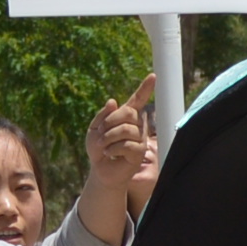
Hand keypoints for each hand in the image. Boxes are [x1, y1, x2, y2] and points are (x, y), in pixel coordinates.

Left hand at [85, 77, 159, 220]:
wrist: (100, 169)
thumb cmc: (99, 148)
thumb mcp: (94, 129)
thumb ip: (102, 115)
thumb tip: (112, 101)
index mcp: (127, 116)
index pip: (137, 99)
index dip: (145, 88)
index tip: (153, 76)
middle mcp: (137, 125)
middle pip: (128, 113)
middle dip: (110, 122)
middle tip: (101, 134)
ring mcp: (140, 138)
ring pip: (126, 129)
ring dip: (108, 138)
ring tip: (103, 146)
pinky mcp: (139, 152)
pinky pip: (127, 145)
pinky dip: (113, 148)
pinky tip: (110, 154)